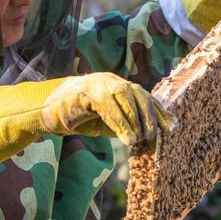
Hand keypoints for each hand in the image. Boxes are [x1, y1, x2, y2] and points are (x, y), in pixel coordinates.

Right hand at [41, 72, 175, 145]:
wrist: (48, 111)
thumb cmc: (81, 117)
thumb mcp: (109, 122)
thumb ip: (127, 124)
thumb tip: (149, 136)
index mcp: (118, 84)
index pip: (144, 95)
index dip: (159, 110)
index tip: (172, 126)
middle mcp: (110, 80)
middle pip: (137, 93)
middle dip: (149, 114)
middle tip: (153, 135)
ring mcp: (97, 83)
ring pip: (124, 97)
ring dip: (134, 120)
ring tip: (139, 139)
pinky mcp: (85, 92)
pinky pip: (107, 106)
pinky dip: (119, 122)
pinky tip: (126, 137)